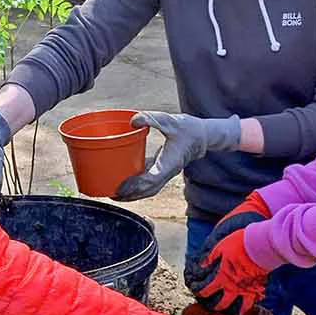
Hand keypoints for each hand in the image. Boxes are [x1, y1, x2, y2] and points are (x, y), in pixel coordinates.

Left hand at [113, 112, 240, 199]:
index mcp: (170, 163)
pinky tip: (125, 181)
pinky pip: (150, 181)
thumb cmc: (189, 128)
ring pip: (148, 189)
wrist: (204, 135)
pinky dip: (138, 185)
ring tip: (115, 193)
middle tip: (111, 194)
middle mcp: (168, 171)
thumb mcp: (170, 120)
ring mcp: (166, 172)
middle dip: (130, 195)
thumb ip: (151, 119)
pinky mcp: (164, 169)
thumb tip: (132, 120)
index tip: (121, 187)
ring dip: (133, 194)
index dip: (135, 186)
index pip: (151, 180)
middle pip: (147, 190)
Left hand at [186, 193, 272, 314]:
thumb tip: (202, 265)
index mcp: (223, 276)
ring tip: (239, 314)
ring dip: (241, 310)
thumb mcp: (220, 247)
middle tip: (217, 309)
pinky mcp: (259, 285)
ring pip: (244, 305)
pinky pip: (257, 297)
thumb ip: (211, 257)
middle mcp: (234, 286)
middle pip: (225, 302)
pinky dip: (256, 300)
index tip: (201, 294)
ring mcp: (248, 288)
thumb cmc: (239, 244)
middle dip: (219, 307)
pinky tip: (255, 301)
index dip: (203, 293)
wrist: (259, 244)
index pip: (210, 289)